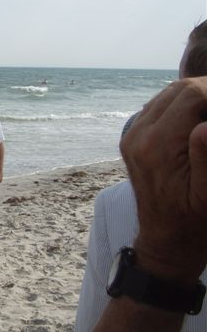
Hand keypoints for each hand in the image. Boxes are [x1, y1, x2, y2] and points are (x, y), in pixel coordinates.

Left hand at [120, 77, 206, 280]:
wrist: (165, 240)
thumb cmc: (194, 221)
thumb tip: (206, 125)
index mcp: (157, 144)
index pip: (190, 94)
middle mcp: (138, 135)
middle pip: (176, 91)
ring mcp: (131, 137)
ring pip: (165, 97)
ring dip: (193, 96)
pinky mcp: (131, 141)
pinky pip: (156, 109)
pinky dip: (179, 106)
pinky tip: (199, 117)